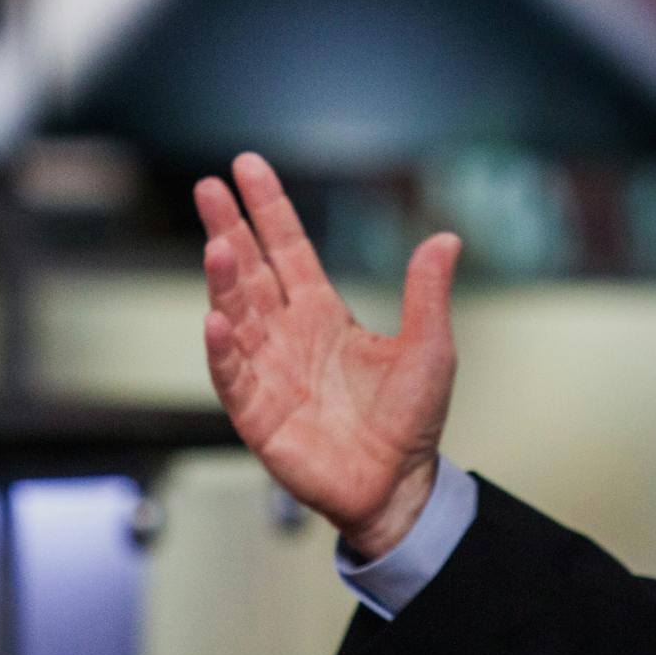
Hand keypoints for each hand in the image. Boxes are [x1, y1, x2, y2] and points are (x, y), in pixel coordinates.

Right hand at [194, 153, 460, 559]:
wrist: (399, 487)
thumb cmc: (410, 421)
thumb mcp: (430, 348)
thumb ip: (428, 294)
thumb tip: (446, 239)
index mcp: (322, 313)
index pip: (288, 249)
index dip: (268, 209)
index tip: (247, 167)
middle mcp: (287, 335)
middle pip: (250, 272)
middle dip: (229, 229)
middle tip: (209, 188)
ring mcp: (269, 373)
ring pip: (237, 318)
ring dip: (225, 283)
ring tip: (218, 246)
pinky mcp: (259, 416)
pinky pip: (234, 379)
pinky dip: (223, 353)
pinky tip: (216, 323)